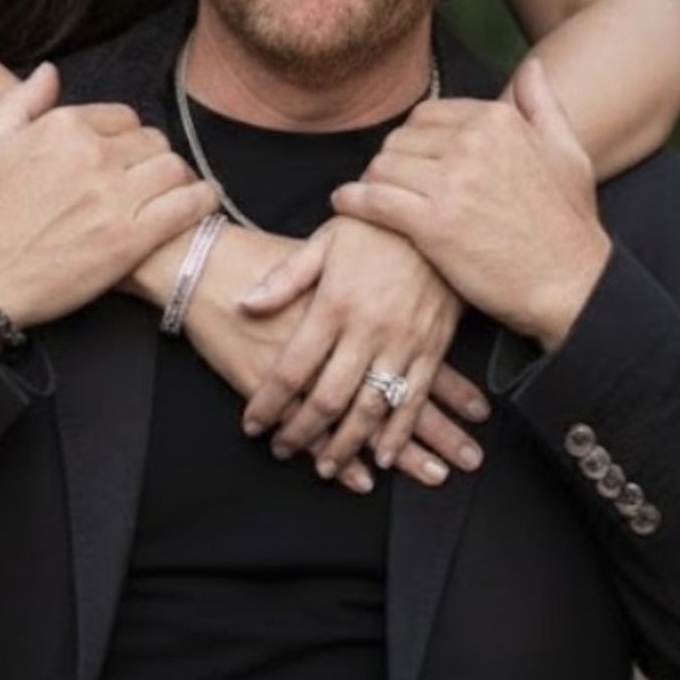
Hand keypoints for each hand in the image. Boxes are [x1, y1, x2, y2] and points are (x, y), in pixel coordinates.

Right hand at [0, 65, 214, 332]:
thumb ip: (21, 100)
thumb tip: (51, 71)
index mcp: (63, 126)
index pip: (123, 117)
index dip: (124, 137)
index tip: (120, 158)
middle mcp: (93, 154)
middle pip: (152, 140)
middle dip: (151, 156)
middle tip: (146, 178)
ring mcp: (114, 196)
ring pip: (173, 167)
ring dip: (177, 178)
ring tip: (174, 191)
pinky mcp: (131, 238)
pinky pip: (186, 206)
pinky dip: (202, 200)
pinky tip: (204, 201)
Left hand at [181, 225, 488, 493]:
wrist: (434, 214)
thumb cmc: (374, 226)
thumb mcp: (324, 242)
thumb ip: (284, 279)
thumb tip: (245, 304)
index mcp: (333, 304)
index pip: (292, 368)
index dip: (269, 402)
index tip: (252, 425)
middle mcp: (366, 329)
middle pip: (328, 397)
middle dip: (303, 432)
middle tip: (284, 451)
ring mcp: (402, 341)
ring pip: (371, 407)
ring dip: (347, 444)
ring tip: (326, 465)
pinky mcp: (432, 346)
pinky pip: (414, 398)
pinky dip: (398, 432)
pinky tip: (383, 455)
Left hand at [333, 58, 609, 349]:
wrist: (573, 286)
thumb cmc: (569, 224)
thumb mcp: (568, 153)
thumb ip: (542, 104)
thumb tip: (531, 65)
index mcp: (498, 120)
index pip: (427, 115)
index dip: (415, 141)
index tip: (412, 163)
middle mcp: (473, 142)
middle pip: (400, 139)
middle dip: (392, 162)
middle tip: (390, 185)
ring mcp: (452, 182)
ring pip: (383, 167)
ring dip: (373, 183)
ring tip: (372, 199)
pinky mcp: (434, 224)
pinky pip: (375, 200)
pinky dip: (353, 201)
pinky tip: (345, 203)